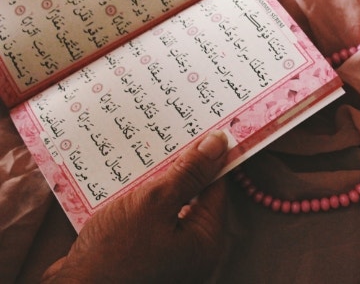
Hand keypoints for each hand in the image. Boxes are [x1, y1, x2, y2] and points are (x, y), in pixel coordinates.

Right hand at [41, 131, 229, 283]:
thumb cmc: (114, 254)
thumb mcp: (154, 203)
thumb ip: (189, 173)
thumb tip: (218, 144)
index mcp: (206, 240)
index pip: (216, 187)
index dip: (208, 157)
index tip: (198, 130)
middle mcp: (193, 251)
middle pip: (194, 196)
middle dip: (180, 167)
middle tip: (166, 138)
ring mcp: (169, 255)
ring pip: (170, 206)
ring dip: (157, 183)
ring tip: (143, 155)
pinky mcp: (145, 256)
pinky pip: (151, 220)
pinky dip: (142, 201)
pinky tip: (127, 182)